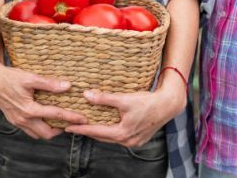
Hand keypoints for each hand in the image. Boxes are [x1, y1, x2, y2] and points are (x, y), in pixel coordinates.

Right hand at [0, 61, 85, 139]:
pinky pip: (29, 130)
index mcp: (29, 110)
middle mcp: (24, 119)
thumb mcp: (30, 78)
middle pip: (48, 133)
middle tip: (72, 122)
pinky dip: (39, 128)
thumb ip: (49, 84)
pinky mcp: (14, 120)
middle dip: (61, 130)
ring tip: (59, 121)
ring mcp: (18, 122)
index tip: (84, 118)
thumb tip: (68, 86)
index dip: (72, 117)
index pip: (56, 115)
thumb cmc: (10, 77)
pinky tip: (44, 119)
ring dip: (49, 130)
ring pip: (38, 134)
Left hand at [64, 80, 184, 146]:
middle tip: (73, 126)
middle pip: (102, 137)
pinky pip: (119, 136)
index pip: (96, 132)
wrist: (168, 105)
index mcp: (122, 133)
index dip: (80, 129)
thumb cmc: (147, 102)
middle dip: (88, 132)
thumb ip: (104, 98)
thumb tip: (86, 95)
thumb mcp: (124, 99)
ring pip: (110, 137)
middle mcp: (127, 141)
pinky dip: (110, 131)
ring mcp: (134, 141)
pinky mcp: (139, 138)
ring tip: (86, 126)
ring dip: (99, 132)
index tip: (67, 127)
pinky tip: (105, 125)